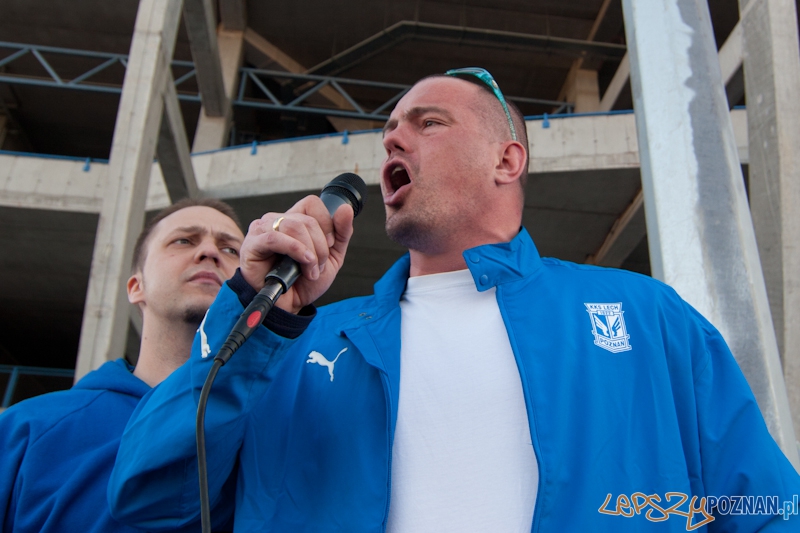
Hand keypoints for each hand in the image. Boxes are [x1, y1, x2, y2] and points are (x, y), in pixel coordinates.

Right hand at [239, 195, 354, 313]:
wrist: (290, 306)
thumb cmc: (304, 281)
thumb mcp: (331, 256)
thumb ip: (341, 232)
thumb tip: (346, 209)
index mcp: (294, 219)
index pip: (312, 203)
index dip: (326, 224)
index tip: (329, 246)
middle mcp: (276, 220)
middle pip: (306, 219)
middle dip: (320, 247)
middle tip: (317, 267)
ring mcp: (262, 230)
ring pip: (293, 227)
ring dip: (309, 253)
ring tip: (308, 272)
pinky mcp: (252, 244)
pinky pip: (274, 238)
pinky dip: (294, 250)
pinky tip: (301, 264)